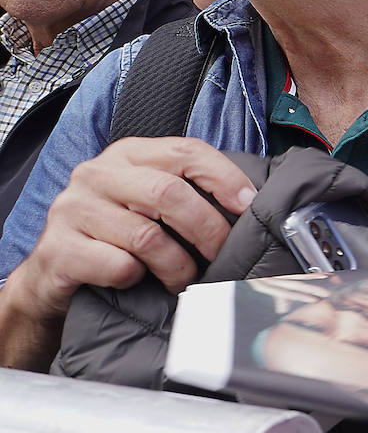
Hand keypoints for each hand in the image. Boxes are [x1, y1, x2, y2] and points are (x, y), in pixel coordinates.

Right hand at [20, 136, 256, 310]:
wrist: (52, 274)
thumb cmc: (116, 235)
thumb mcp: (149, 203)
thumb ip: (186, 192)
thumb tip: (249, 205)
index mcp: (128, 155)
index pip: (187, 151)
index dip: (224, 178)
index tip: (248, 206)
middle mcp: (96, 174)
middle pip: (169, 193)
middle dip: (207, 229)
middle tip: (221, 255)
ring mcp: (72, 210)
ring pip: (147, 237)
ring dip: (178, 266)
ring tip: (184, 279)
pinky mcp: (58, 250)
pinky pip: (118, 266)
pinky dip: (138, 279)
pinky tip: (136, 281)